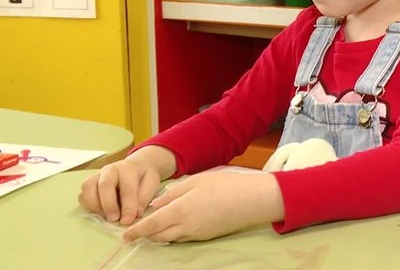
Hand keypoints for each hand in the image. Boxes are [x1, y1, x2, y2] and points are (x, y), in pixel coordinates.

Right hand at [78, 145, 175, 225]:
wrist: (138, 165)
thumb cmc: (144, 176)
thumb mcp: (152, 184)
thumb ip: (144, 198)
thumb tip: (136, 214)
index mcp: (128, 168)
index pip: (127, 188)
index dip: (127, 206)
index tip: (127, 221)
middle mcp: (110, 169)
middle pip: (104, 185)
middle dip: (108, 205)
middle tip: (114, 219)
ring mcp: (97, 175)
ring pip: (88, 187)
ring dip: (94, 205)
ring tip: (106, 216)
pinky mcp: (90, 183)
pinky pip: (82, 194)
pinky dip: (88, 206)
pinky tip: (100, 213)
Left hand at [122, 169, 283, 241]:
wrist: (253, 200)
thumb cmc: (225, 185)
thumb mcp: (196, 181)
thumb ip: (173, 193)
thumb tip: (155, 205)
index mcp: (180, 210)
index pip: (151, 225)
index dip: (136, 231)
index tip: (125, 236)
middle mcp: (186, 226)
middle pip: (158, 236)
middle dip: (146, 234)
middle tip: (137, 230)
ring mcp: (197, 234)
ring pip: (171, 238)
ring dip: (160, 234)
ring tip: (155, 226)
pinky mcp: (206, 236)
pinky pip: (184, 238)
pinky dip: (175, 234)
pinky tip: (177, 224)